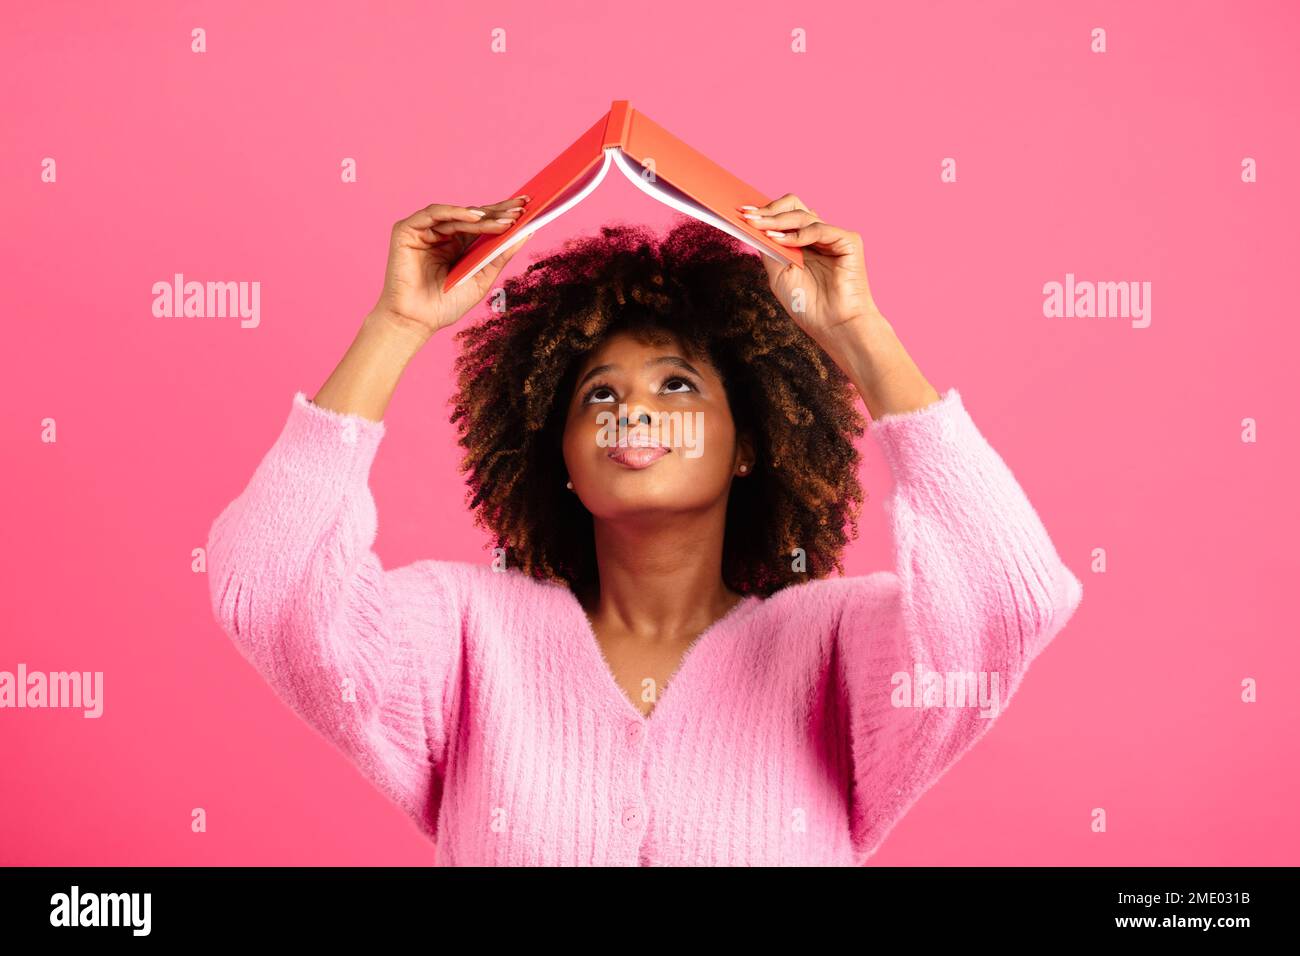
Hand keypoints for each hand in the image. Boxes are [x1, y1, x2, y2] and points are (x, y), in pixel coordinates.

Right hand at [370, 196, 532, 338]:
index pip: (484, 224)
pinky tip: (474, 217)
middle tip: (521, 208)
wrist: (417, 321)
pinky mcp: (407, 230)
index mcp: (459, 245)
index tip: (528, 207)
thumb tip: (527, 233)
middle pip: (473, 216)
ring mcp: (424, 231)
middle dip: (498, 211)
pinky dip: (454, 212)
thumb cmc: (446, 305)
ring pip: (457, 215)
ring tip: (504, 220)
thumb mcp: (483, 278)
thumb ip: (501, 255)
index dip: (503, 214)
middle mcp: (442, 234)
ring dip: (482, 215)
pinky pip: (433, 214)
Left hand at [742, 193, 880, 348]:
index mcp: (803, 241)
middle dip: (769, 211)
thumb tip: (751, 226)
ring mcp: (833, 236)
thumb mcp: (778, 274)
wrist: (833, 326)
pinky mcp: (848, 241)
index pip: (783, 215)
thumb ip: (769, 248)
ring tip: (759, 227)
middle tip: (749, 216)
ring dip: (777, 221)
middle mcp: (818, 235)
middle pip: (794, 207)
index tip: (742, 212)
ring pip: (803, 214)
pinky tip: (780, 240)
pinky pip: (819, 228)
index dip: (764, 211)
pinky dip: (798, 234)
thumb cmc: (807, 304)